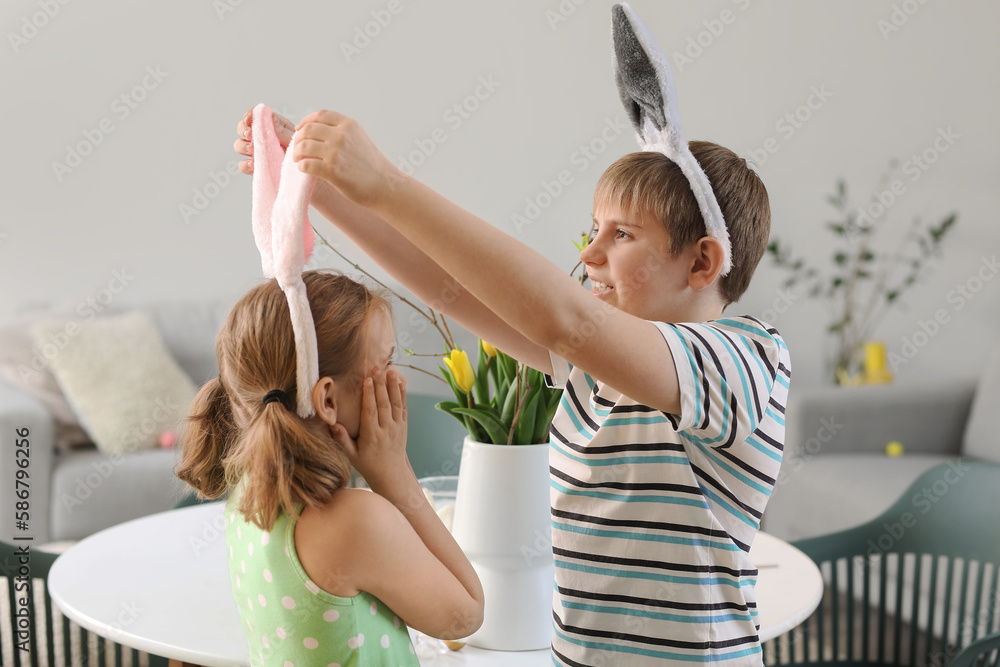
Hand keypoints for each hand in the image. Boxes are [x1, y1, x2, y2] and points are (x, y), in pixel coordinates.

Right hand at [233, 107, 295, 174]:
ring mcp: (256, 151)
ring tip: (253, 150)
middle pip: (242, 128)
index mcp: (269, 125)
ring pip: (239, 145)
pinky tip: (253, 164)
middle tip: (250, 134)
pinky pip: (243, 165)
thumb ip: (282, 129)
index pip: (253, 116)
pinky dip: (245, 164)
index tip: (249, 120)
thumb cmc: (300, 148)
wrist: (304, 165)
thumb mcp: (294, 137)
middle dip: (243, 130)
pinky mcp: (256, 166)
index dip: (249, 116)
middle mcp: (260, 137)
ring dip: (243, 146)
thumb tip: (270, 119)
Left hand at [293, 110, 403, 208]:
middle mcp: (341, 135)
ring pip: (303, 146)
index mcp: (349, 125)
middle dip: (298, 139)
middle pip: (307, 129)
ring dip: (296, 153)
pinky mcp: (332, 170)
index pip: (319, 115)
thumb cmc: (372, 166)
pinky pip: (306, 164)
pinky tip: (305, 169)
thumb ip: (341, 131)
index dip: (306, 121)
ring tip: (298, 159)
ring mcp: (336, 152)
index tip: (300, 129)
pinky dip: (302, 166)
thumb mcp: (360, 138)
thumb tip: (315, 130)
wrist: (385, 185)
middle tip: (298, 149)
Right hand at [330, 367, 410, 494]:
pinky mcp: (403, 426)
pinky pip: (403, 408)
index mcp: (371, 436)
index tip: (367, 379)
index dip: (369, 394)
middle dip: (380, 384)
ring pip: (395, 403)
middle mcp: (386, 430)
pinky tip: (400, 382)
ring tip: (391, 370)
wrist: (390, 475)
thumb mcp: (351, 455)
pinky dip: (402, 395)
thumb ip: (342, 440)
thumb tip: (332, 424)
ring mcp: (397, 427)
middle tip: (377, 367)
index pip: (370, 411)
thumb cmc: (367, 464)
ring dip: (393, 385)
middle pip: (383, 403)